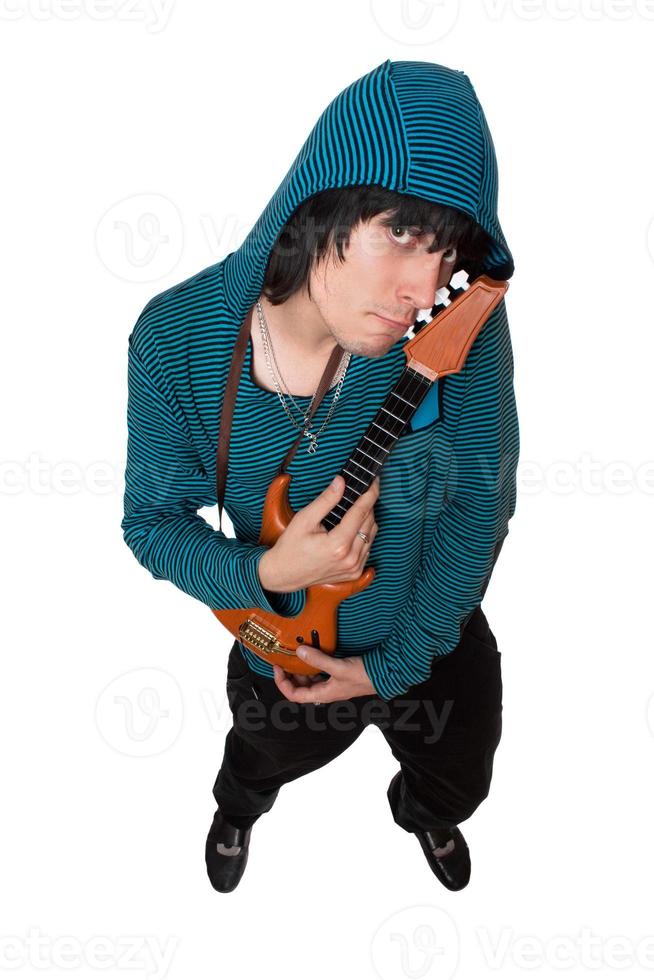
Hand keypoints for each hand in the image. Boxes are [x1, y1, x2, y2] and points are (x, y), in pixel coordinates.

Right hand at [258, 474, 379, 592]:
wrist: (285, 574)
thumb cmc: (291, 546)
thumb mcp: (305, 519)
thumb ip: (326, 500)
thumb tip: (341, 482)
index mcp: (338, 545)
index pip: (361, 512)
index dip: (370, 494)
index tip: (374, 481)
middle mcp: (350, 558)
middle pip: (369, 522)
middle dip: (367, 504)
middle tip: (360, 492)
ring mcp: (354, 568)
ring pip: (371, 535)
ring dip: (366, 519)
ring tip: (355, 508)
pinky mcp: (355, 573)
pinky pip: (367, 548)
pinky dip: (364, 535)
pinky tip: (352, 528)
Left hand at [272, 645, 377, 702]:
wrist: (386, 674)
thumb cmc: (364, 676)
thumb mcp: (338, 667)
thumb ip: (318, 660)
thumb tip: (299, 652)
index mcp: (323, 694)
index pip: (294, 695)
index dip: (282, 683)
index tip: (277, 668)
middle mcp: (325, 691)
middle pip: (300, 686)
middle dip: (291, 673)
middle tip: (285, 657)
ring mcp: (332, 683)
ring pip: (310, 678)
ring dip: (302, 667)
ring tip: (298, 652)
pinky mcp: (338, 675)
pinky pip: (320, 670)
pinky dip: (314, 662)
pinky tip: (314, 651)